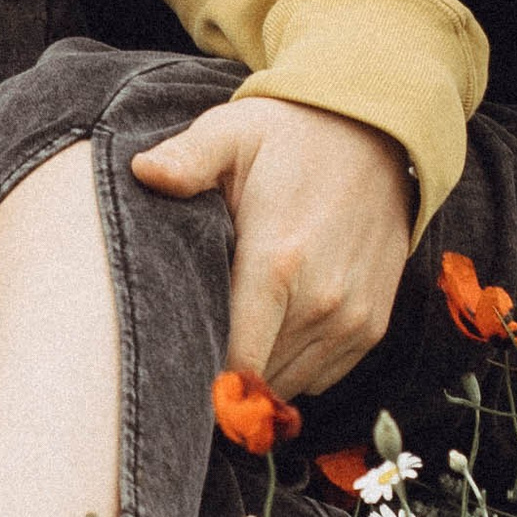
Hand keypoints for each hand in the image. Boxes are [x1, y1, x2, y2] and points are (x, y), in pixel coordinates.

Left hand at [130, 95, 413, 400]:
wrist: (375, 134)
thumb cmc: (291, 136)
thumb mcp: (232, 133)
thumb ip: (186, 160)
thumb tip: (142, 172)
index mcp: (277, 262)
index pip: (236, 361)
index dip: (204, 375)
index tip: (178, 363)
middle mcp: (322, 300)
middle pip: (259, 377)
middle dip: (225, 369)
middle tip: (198, 336)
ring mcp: (352, 317)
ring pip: (290, 383)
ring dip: (261, 368)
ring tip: (236, 330)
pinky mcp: (372, 324)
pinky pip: (322, 376)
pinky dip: (295, 364)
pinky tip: (274, 328)